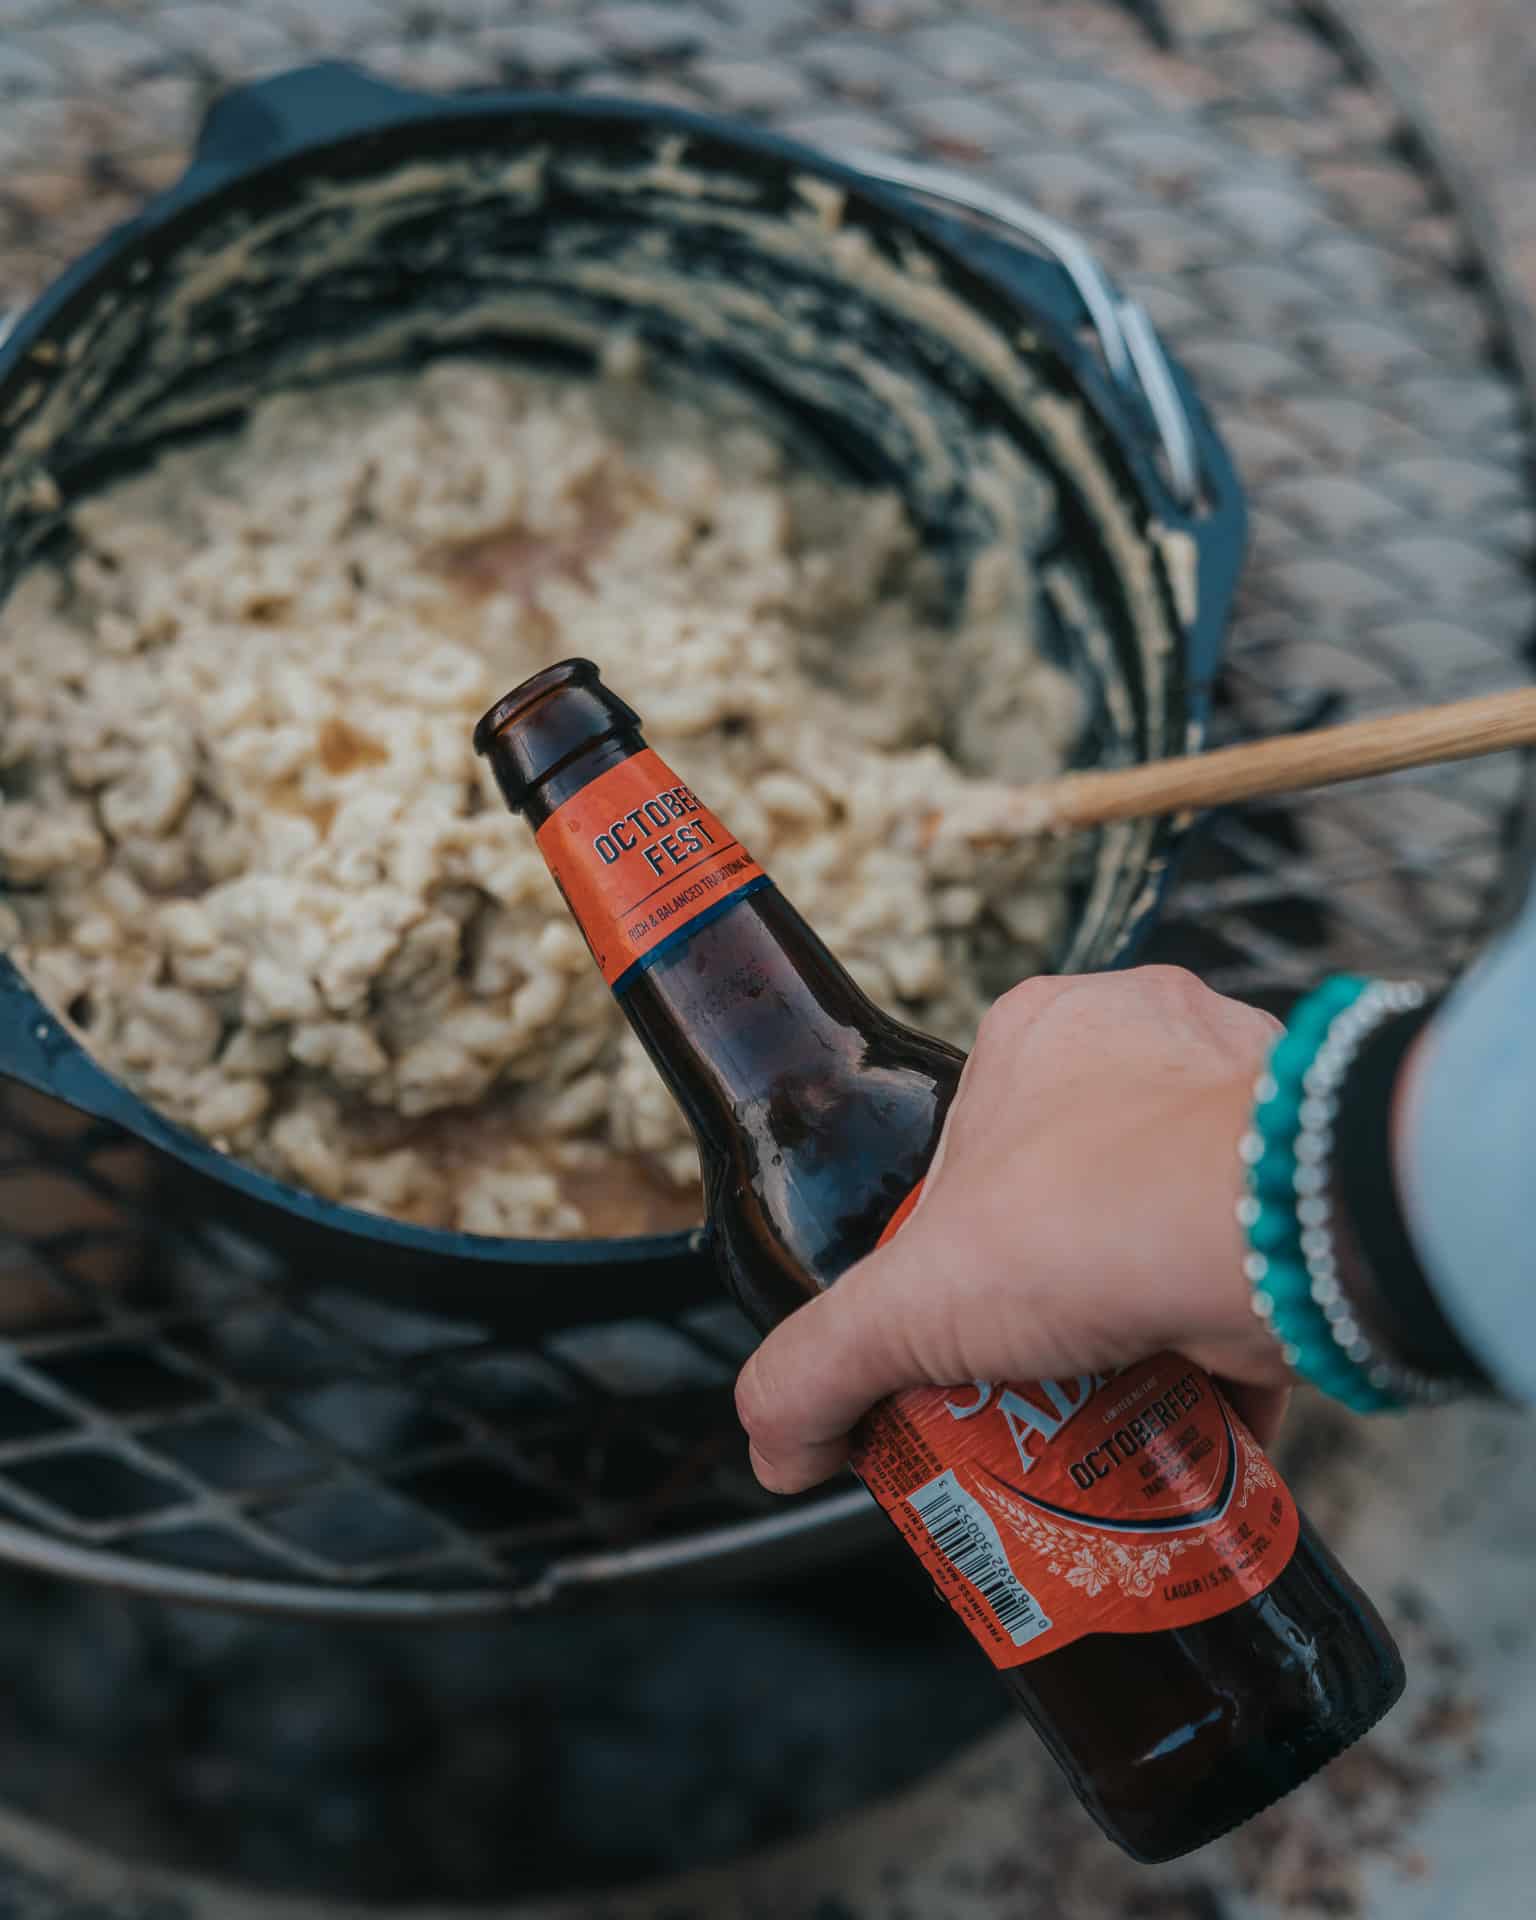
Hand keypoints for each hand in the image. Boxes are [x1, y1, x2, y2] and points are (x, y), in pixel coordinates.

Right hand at [736, 966, 1291, 1493]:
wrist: (1283, 1235)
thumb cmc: (1097, 1212)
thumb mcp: (914, 1303)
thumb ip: (821, 1368)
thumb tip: (774, 1446)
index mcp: (1036, 1031)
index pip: (966, 1152)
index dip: (952, 1249)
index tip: (955, 1326)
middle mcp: (1144, 1047)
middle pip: (1068, 1196)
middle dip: (1052, 1294)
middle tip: (1033, 1381)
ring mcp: (1238, 1104)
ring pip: (1163, 1231)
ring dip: (1142, 1322)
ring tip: (1115, 1409)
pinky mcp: (1308, 1178)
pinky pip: (1249, 1271)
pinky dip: (1227, 1351)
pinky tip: (1201, 1425)